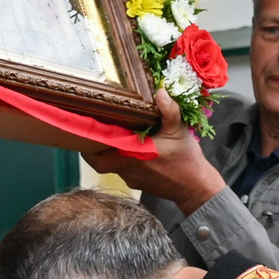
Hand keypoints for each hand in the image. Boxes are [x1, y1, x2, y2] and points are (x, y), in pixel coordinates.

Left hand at [89, 93, 224, 211]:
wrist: (196, 188)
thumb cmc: (186, 161)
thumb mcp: (178, 131)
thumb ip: (168, 111)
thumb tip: (160, 91)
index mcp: (131, 156)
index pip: (97, 159)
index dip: (86, 148)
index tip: (81, 134)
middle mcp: (127, 169)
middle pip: (101, 162)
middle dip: (96, 148)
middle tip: (96, 132)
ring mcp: (133, 178)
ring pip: (113, 164)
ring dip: (112, 152)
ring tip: (116, 134)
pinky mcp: (140, 182)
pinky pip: (125, 169)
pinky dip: (125, 158)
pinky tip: (134, 147)